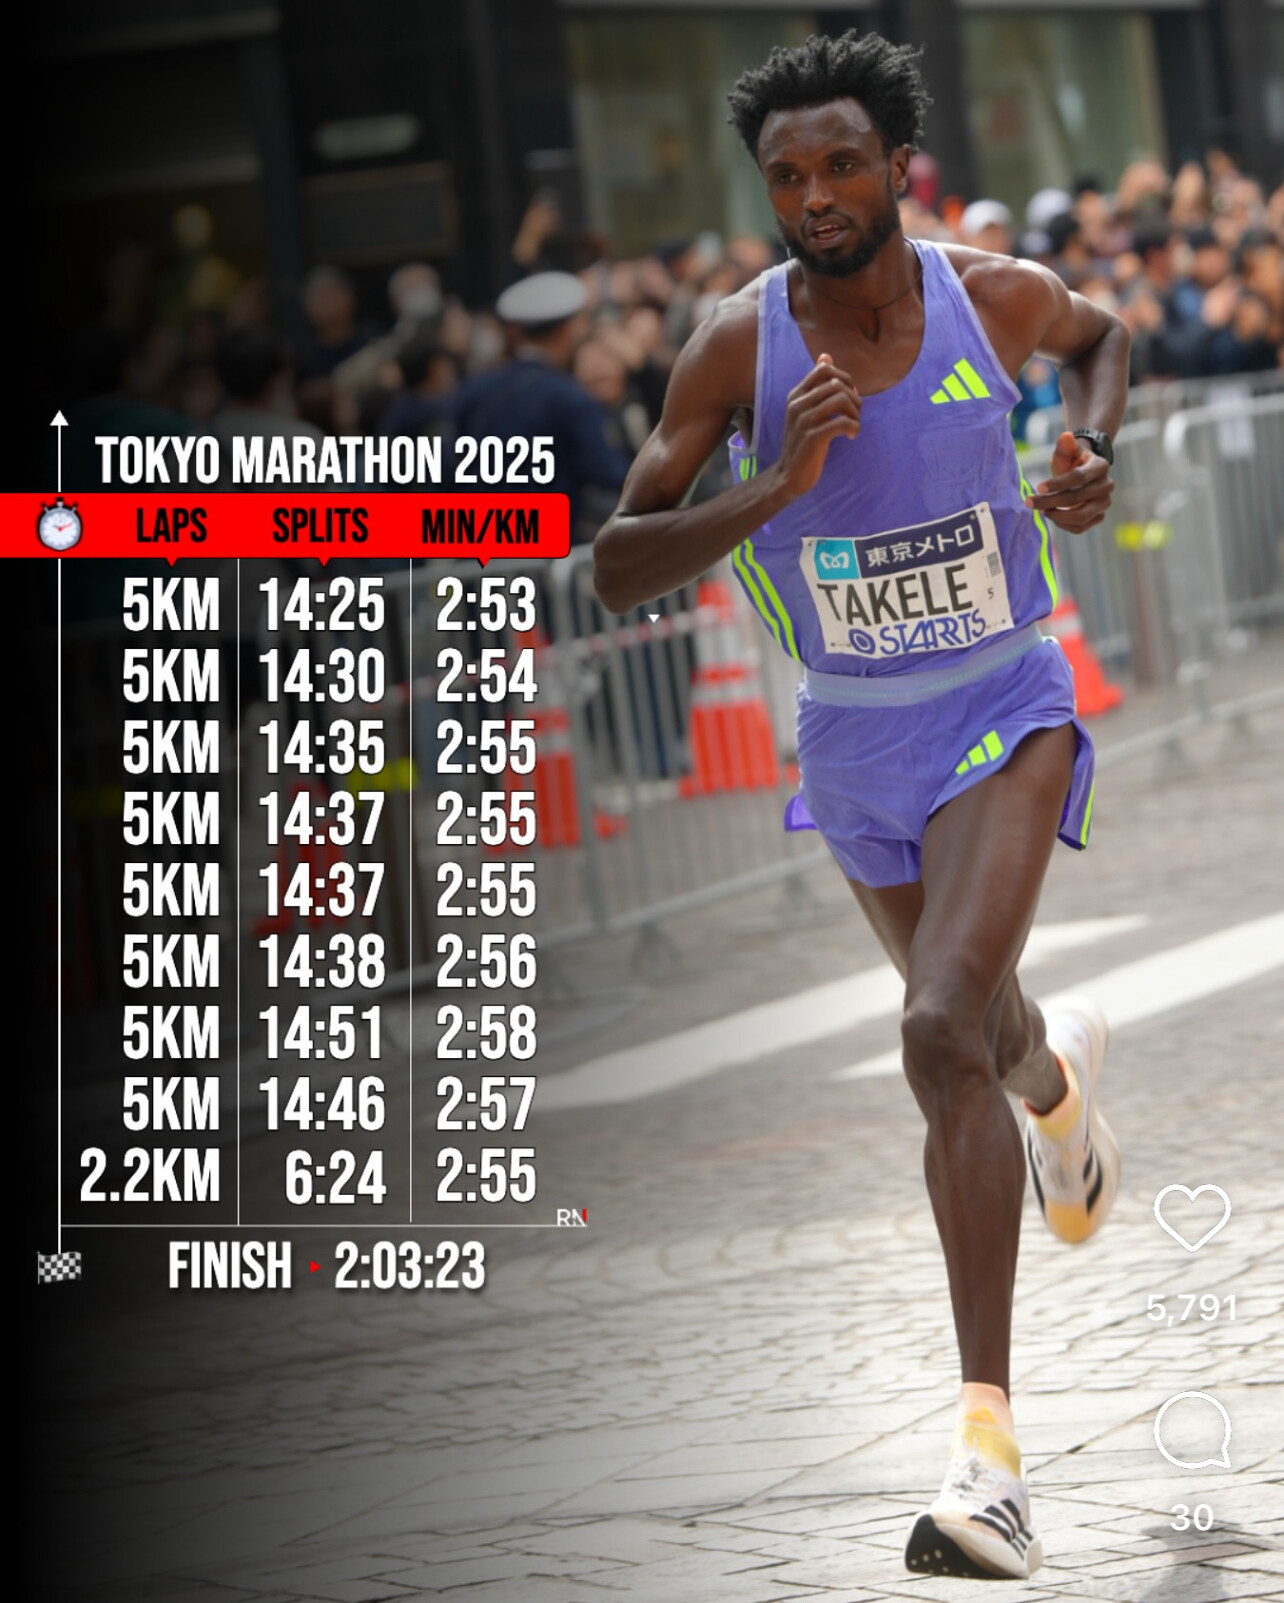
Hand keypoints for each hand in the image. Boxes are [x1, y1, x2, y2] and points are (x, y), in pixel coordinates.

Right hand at [775, 354, 860, 498]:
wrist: (789, 476)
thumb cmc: (803, 442)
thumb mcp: (806, 410)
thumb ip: (816, 385)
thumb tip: (825, 356)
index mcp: (796, 395)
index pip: (824, 369)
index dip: (844, 378)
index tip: (849, 396)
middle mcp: (797, 405)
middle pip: (837, 384)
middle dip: (854, 398)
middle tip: (855, 414)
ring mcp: (804, 421)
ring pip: (841, 400)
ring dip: (855, 413)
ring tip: (853, 425)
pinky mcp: (813, 438)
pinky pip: (843, 422)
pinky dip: (854, 428)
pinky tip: (851, 436)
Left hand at [1024, 430, 1112, 532]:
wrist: (1083, 473)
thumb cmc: (1072, 461)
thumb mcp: (1067, 451)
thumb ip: (1065, 445)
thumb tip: (1065, 436)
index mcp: (1101, 466)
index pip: (1078, 477)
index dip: (1057, 484)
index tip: (1037, 487)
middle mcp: (1107, 486)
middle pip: (1076, 499)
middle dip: (1049, 502)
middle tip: (1029, 502)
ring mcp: (1104, 503)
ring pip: (1080, 517)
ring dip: (1056, 516)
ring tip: (1040, 510)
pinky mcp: (1099, 517)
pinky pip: (1080, 528)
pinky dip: (1063, 525)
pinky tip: (1051, 515)